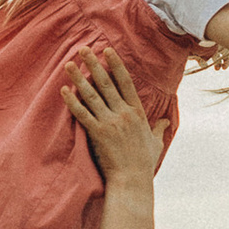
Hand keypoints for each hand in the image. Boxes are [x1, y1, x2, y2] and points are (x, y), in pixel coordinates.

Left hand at [64, 46, 166, 183]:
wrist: (132, 179)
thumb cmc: (144, 163)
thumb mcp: (155, 142)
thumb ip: (159, 128)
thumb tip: (165, 121)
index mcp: (137, 112)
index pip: (126, 82)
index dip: (116, 65)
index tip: (108, 51)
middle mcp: (123, 114)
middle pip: (106, 83)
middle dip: (94, 64)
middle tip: (84, 49)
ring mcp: (109, 123)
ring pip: (92, 95)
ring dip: (79, 78)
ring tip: (69, 64)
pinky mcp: (97, 134)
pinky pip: (82, 113)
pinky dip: (72, 101)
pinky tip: (63, 90)